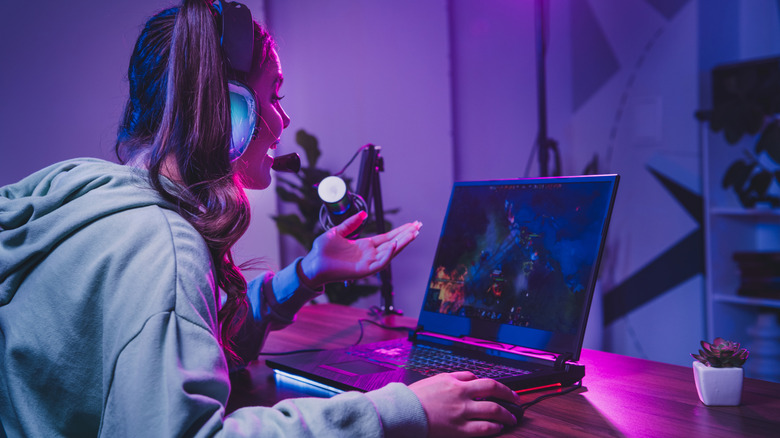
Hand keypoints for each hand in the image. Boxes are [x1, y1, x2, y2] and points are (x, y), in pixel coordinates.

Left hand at [299, 211, 421, 288]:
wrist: (313, 263)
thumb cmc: (322, 251)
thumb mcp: (337, 232)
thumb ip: (350, 224)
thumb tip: (362, 214)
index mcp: (365, 246)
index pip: (387, 237)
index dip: (400, 231)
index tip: (412, 224)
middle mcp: (369, 254)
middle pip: (393, 244)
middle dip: (406, 235)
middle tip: (419, 226)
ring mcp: (367, 263)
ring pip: (390, 253)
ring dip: (401, 244)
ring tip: (413, 234)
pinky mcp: (363, 271)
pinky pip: (379, 264)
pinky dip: (387, 255)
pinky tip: (394, 245)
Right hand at [409, 372, 520, 436]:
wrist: (403, 411)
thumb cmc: (417, 396)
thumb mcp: (436, 379)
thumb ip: (456, 377)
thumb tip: (471, 377)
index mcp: (456, 383)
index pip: (485, 382)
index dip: (500, 387)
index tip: (506, 392)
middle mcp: (462, 396)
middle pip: (494, 393)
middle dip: (509, 397)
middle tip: (516, 402)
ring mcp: (462, 414)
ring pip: (492, 412)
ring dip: (505, 415)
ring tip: (511, 418)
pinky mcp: (459, 430)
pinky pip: (483, 429)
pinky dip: (494, 428)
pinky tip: (497, 428)